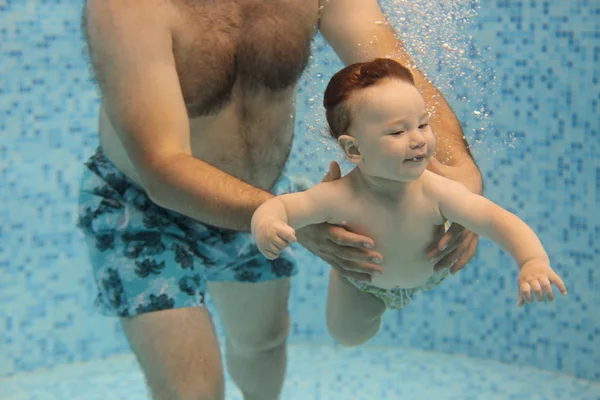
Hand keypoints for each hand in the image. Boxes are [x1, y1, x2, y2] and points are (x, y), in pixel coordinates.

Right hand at [253, 218, 296, 259]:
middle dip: (285, 243)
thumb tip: (292, 241)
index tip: (292, 239)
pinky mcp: (261, 249)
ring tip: (278, 243)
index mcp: (276, 228)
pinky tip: (275, 249)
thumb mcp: (283, 225)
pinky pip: (272, 257)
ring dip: (280, 248)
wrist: (261, 225)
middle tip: (282, 239)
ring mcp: (265, 243)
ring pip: (278, 251)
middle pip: (284, 245)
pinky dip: (275, 254)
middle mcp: (269, 236)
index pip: (288, 236)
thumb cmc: (275, 226)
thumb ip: (290, 232)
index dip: (293, 239)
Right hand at [296, 161, 383, 281]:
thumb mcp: (315, 194)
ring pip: (344, 264)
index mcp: (322, 228)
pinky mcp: (327, 259)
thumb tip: (335, 164)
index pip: (340, 237)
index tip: (372, 242)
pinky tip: (369, 280)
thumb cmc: (307, 206)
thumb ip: (328, 181)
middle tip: (380, 259)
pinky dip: (355, 276)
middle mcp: (323, 244)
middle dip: (363, 257)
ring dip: (362, 269)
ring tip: (380, 271)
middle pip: (344, 254)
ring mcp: (325, 253)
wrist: (288, 225)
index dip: (355, 240)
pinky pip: (341, 270)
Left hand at [426, 158, 481, 273]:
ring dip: (452, 259)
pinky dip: (461, 260)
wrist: (466, 178)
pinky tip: (451, 271)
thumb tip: (416, 161)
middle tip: (430, 261)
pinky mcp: (471, 232)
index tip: (437, 247)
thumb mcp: (440, 170)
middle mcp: (470, 215)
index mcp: (463, 204)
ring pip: (466, 246)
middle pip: (463, 239)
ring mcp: (473, 224)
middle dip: (448, 252)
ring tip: (436, 270)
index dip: (449, 236)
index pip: (460, 224)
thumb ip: (430, 167)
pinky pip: (470, 249)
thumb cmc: (446, 176)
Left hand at [516, 259, 567, 306]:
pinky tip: (564, 293)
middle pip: (536, 288)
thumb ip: (521, 294)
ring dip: (549, 294)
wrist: (531, 260)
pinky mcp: (550, 272)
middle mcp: (533, 278)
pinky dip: (561, 286)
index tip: (530, 300)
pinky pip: (556, 279)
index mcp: (525, 281)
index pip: (525, 290)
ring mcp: (541, 275)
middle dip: (539, 296)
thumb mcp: (521, 283)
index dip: (527, 297)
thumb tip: (519, 306)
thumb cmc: (526, 275)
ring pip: (546, 285)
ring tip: (550, 300)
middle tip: (540, 300)